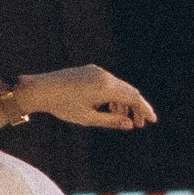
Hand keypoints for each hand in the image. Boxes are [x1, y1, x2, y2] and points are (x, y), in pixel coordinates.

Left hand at [1, 62, 156, 132]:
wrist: (41, 89)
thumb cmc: (63, 106)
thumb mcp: (88, 118)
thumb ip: (111, 121)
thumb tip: (130, 124)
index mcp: (106, 87)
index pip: (133, 97)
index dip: (144, 109)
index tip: (152, 120)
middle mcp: (104, 76)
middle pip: (128, 91)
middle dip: (136, 107)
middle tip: (140, 124)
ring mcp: (97, 71)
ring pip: (118, 86)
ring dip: (124, 102)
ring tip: (123, 118)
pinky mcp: (90, 70)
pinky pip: (108, 82)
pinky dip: (114, 95)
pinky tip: (110, 107)